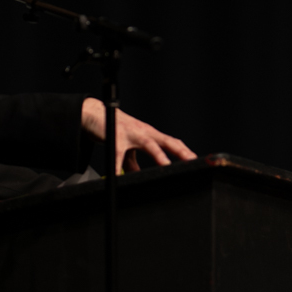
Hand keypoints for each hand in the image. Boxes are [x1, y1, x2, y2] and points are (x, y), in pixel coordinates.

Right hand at [81, 97, 196, 172]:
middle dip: (182, 152)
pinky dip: (118, 166)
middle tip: (193, 162)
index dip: (185, 152)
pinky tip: (118, 176)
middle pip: (168, 141)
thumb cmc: (115, 130)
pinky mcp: (116, 137)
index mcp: (150, 135)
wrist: (94, 113)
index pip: (173, 143)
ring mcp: (131, 133)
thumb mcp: (126, 149)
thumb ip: (133, 164)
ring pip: (148, 144)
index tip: (197, 162)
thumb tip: (138, 177)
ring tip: (167, 166)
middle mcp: (144, 132)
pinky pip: (118, 154)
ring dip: (159, 155)